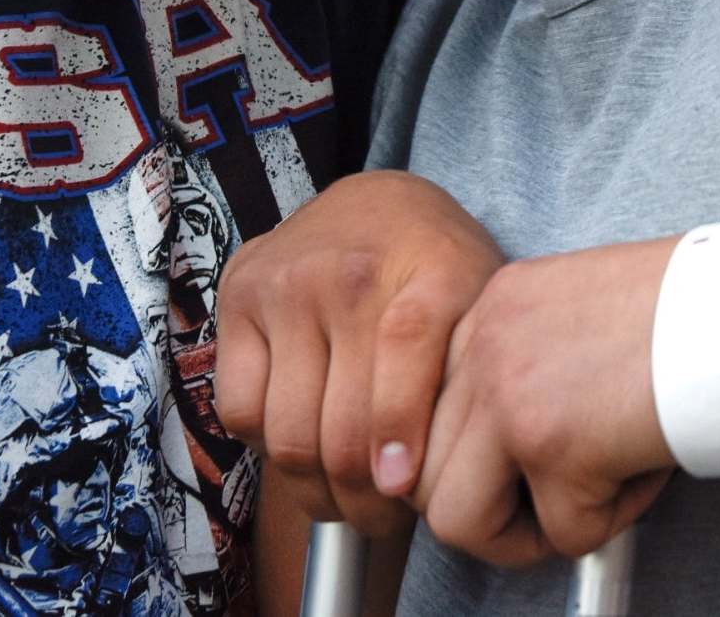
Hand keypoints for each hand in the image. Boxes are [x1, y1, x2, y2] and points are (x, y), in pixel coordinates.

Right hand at [216, 171, 504, 534]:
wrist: (377, 201)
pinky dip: (267, 445)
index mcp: (430, 271)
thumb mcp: (480, 309)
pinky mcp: (238, 293)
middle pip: (341, 430)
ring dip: (317, 490)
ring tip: (345, 498)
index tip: (404, 493)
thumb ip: (469, 382)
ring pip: (288, 435)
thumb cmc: (438, 272)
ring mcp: (286, 281)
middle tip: (383, 517)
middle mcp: (350, 272)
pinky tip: (303, 439)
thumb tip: (435, 481)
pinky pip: (240, 409)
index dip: (399, 448)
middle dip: (364, 500)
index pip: (401, 373)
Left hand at [413, 238, 678, 566]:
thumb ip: (530, 361)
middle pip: (426, 470)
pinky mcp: (552, 446)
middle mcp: (484, 341)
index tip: (515, 475)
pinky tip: (647, 471)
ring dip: (529, 530)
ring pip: (458, 520)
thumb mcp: (585, 311)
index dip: (473, 458)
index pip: (427, 409)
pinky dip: (610, 524)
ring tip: (593, 499)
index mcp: (491, 305)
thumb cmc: (699, 313)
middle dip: (492, 505)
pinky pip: (561, 536)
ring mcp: (509, 393)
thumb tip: (502, 450)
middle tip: (558, 500)